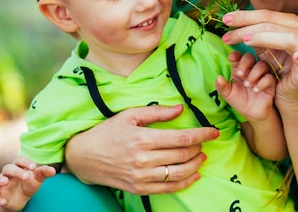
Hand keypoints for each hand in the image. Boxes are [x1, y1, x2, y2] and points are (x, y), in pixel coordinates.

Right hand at [0, 157, 55, 211]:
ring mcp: (0, 185)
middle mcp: (7, 174)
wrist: (20, 201)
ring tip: (5, 182)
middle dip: (16, 171)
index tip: (33, 167)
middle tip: (26, 176)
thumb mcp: (37, 179)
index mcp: (17, 167)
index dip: (25, 162)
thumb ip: (43, 173)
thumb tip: (53, 170)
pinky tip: (3, 201)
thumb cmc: (28, 185)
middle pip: (7, 168)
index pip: (19, 160)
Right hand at [64, 104, 218, 194]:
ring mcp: (141, 177)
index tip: (213, 131)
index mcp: (142, 139)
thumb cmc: (107, 132)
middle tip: (204, 141)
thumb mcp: (129, 115)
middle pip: (182, 156)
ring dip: (195, 165)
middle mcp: (143, 160)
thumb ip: (156, 112)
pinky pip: (168, 189)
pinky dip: (185, 183)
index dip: (200, 134)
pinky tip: (194, 174)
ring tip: (201, 156)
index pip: (180, 138)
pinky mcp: (139, 189)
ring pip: (178, 174)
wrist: (84, 157)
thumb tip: (180, 109)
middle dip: (199, 148)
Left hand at [214, 51, 276, 120]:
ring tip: (248, 85)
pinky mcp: (270, 83)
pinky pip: (269, 77)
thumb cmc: (239, 100)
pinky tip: (256, 90)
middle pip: (250, 57)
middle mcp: (250, 69)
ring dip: (254, 74)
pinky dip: (262, 82)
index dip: (235, 55)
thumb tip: (218, 78)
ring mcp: (261, 75)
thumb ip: (222, 86)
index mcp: (239, 69)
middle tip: (240, 74)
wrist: (252, 113)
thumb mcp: (228, 94)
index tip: (232, 58)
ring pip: (262, 65)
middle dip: (245, 63)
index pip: (238, 57)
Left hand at [221, 9, 297, 108]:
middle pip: (272, 25)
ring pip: (287, 39)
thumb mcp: (262, 46)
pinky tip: (295, 57)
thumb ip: (251, 33)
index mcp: (291, 22)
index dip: (244, 16)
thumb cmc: (275, 65)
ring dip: (265, 38)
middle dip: (247, 28)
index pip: (266, 15)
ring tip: (245, 41)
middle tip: (228, 35)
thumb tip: (230, 20)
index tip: (225, 20)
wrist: (288, 90)